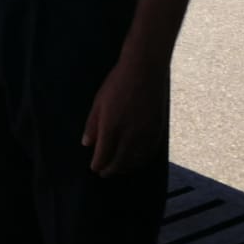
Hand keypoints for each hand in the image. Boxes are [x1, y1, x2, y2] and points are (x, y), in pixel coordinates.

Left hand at [81, 54, 168, 175]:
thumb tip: (87, 144)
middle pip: (119, 162)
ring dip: (125, 167)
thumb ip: (92, 125)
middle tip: (104, 173)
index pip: (103, 155)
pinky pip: (149, 152)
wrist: (145, 70)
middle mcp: (129, 134)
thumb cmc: (117, 83)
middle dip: (110, 170)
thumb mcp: (99, 102)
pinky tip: (135, 161)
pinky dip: (140, 160)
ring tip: (118, 169)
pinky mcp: (157, 130)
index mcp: (111, 127)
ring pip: (135, 160)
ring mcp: (145, 133)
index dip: (98, 164)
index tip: (94, 168)